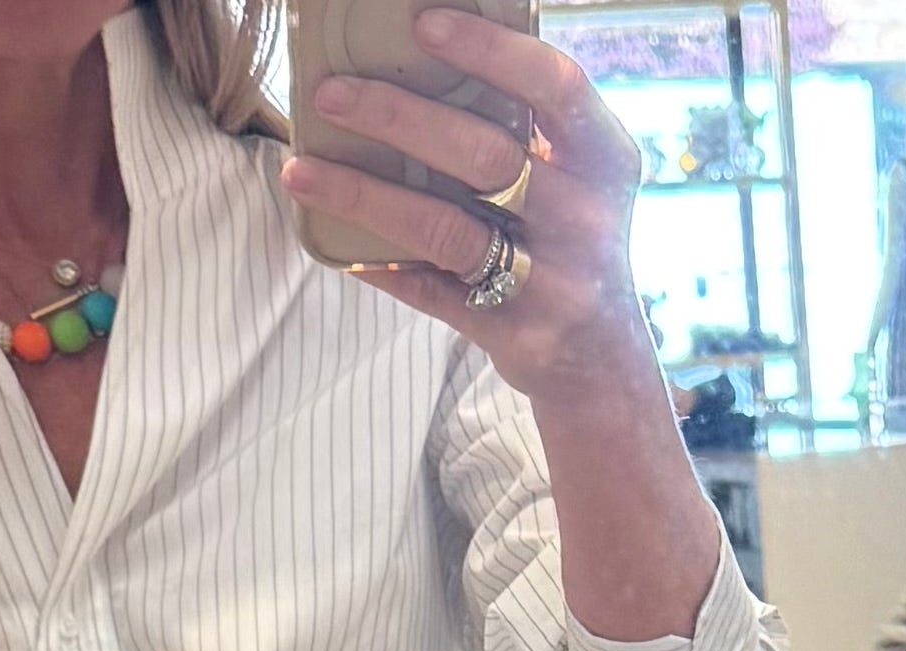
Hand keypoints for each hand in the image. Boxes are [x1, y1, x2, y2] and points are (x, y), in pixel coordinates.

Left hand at [282, 8, 649, 401]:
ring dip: (365, 196)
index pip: (552, 85)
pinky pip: (431, 291)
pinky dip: (382, 268)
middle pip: (483, 155)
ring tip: (302, 170)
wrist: (604, 362)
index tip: (424, 25)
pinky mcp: (511, 330)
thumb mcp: (577, 178)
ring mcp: (548, 278)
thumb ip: (528, 132)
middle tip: (331, 94)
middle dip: (399, 118)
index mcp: (602, 155)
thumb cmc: (571, 244)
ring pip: (444, 228)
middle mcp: (582, 214)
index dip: (490, 51)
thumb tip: (425, 71)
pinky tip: (338, 251)